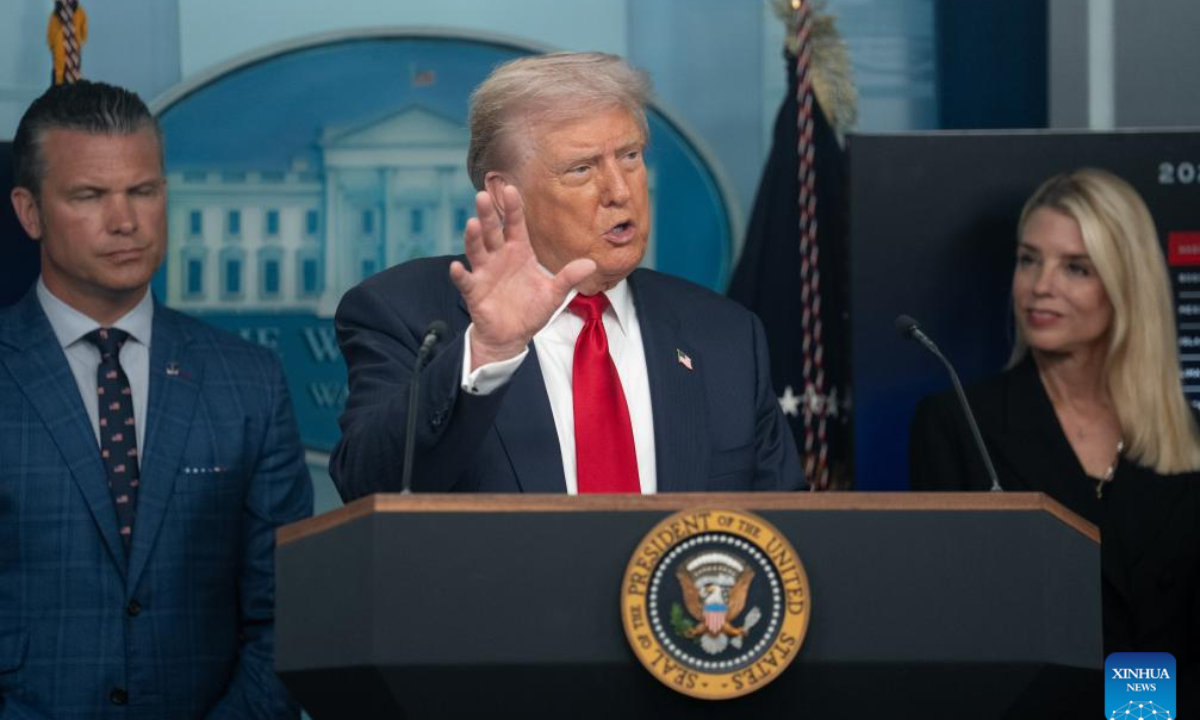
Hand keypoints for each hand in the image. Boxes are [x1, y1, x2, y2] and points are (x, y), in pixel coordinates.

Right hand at [450, 186, 594, 369]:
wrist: (512, 335)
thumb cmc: (531, 310)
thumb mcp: (554, 294)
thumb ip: (568, 278)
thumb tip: (591, 264)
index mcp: (518, 252)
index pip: (515, 225)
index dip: (513, 208)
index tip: (511, 189)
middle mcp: (499, 257)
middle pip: (492, 231)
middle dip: (488, 214)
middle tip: (483, 196)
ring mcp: (484, 272)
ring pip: (477, 250)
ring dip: (473, 238)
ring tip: (472, 224)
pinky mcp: (474, 291)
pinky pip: (465, 281)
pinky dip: (460, 274)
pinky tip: (456, 267)